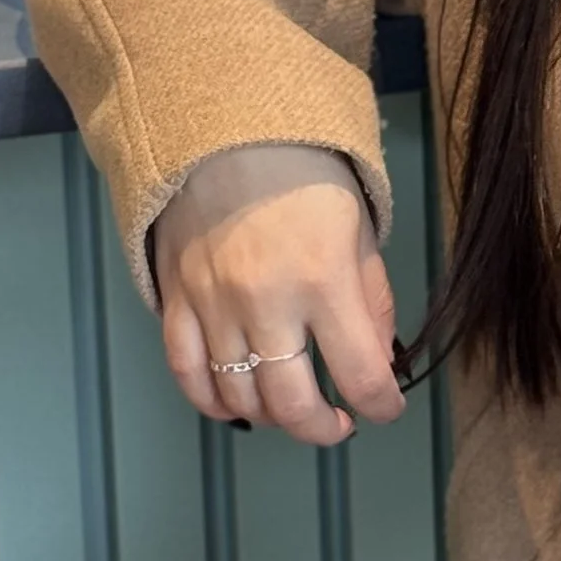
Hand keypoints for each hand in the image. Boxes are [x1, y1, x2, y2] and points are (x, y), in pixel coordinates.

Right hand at [153, 143, 405, 446]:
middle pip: (292, 405)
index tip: (385, 408)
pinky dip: (212, 402)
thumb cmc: (305, 179)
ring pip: (238, 399)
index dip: (381, 407)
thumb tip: (377, 366)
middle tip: (338, 424)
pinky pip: (187, 373)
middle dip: (324, 429)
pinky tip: (236, 405)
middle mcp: (267, 302)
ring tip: (292, 406)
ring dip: (272, 418)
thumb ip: (372, 305)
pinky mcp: (175, 300)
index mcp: (324, 281)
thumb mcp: (359, 234)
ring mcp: (214, 305)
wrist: (227, 131)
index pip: (360, 376)